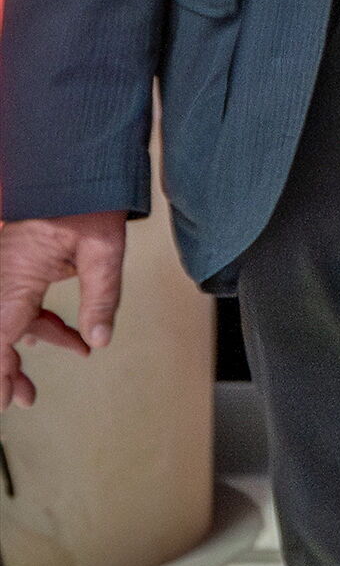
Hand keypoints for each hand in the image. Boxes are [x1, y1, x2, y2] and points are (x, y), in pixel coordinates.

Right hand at [0, 214, 125, 405]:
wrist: (73, 166)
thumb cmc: (85, 200)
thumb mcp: (103, 251)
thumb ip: (102, 298)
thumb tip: (100, 340)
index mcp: (14, 280)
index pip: (0, 340)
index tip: (4, 400)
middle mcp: (1, 278)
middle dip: (5, 371)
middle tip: (21, 399)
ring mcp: (4, 270)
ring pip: (5, 322)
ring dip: (19, 350)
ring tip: (35, 383)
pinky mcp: (15, 264)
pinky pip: (16, 302)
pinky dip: (35, 324)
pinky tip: (61, 340)